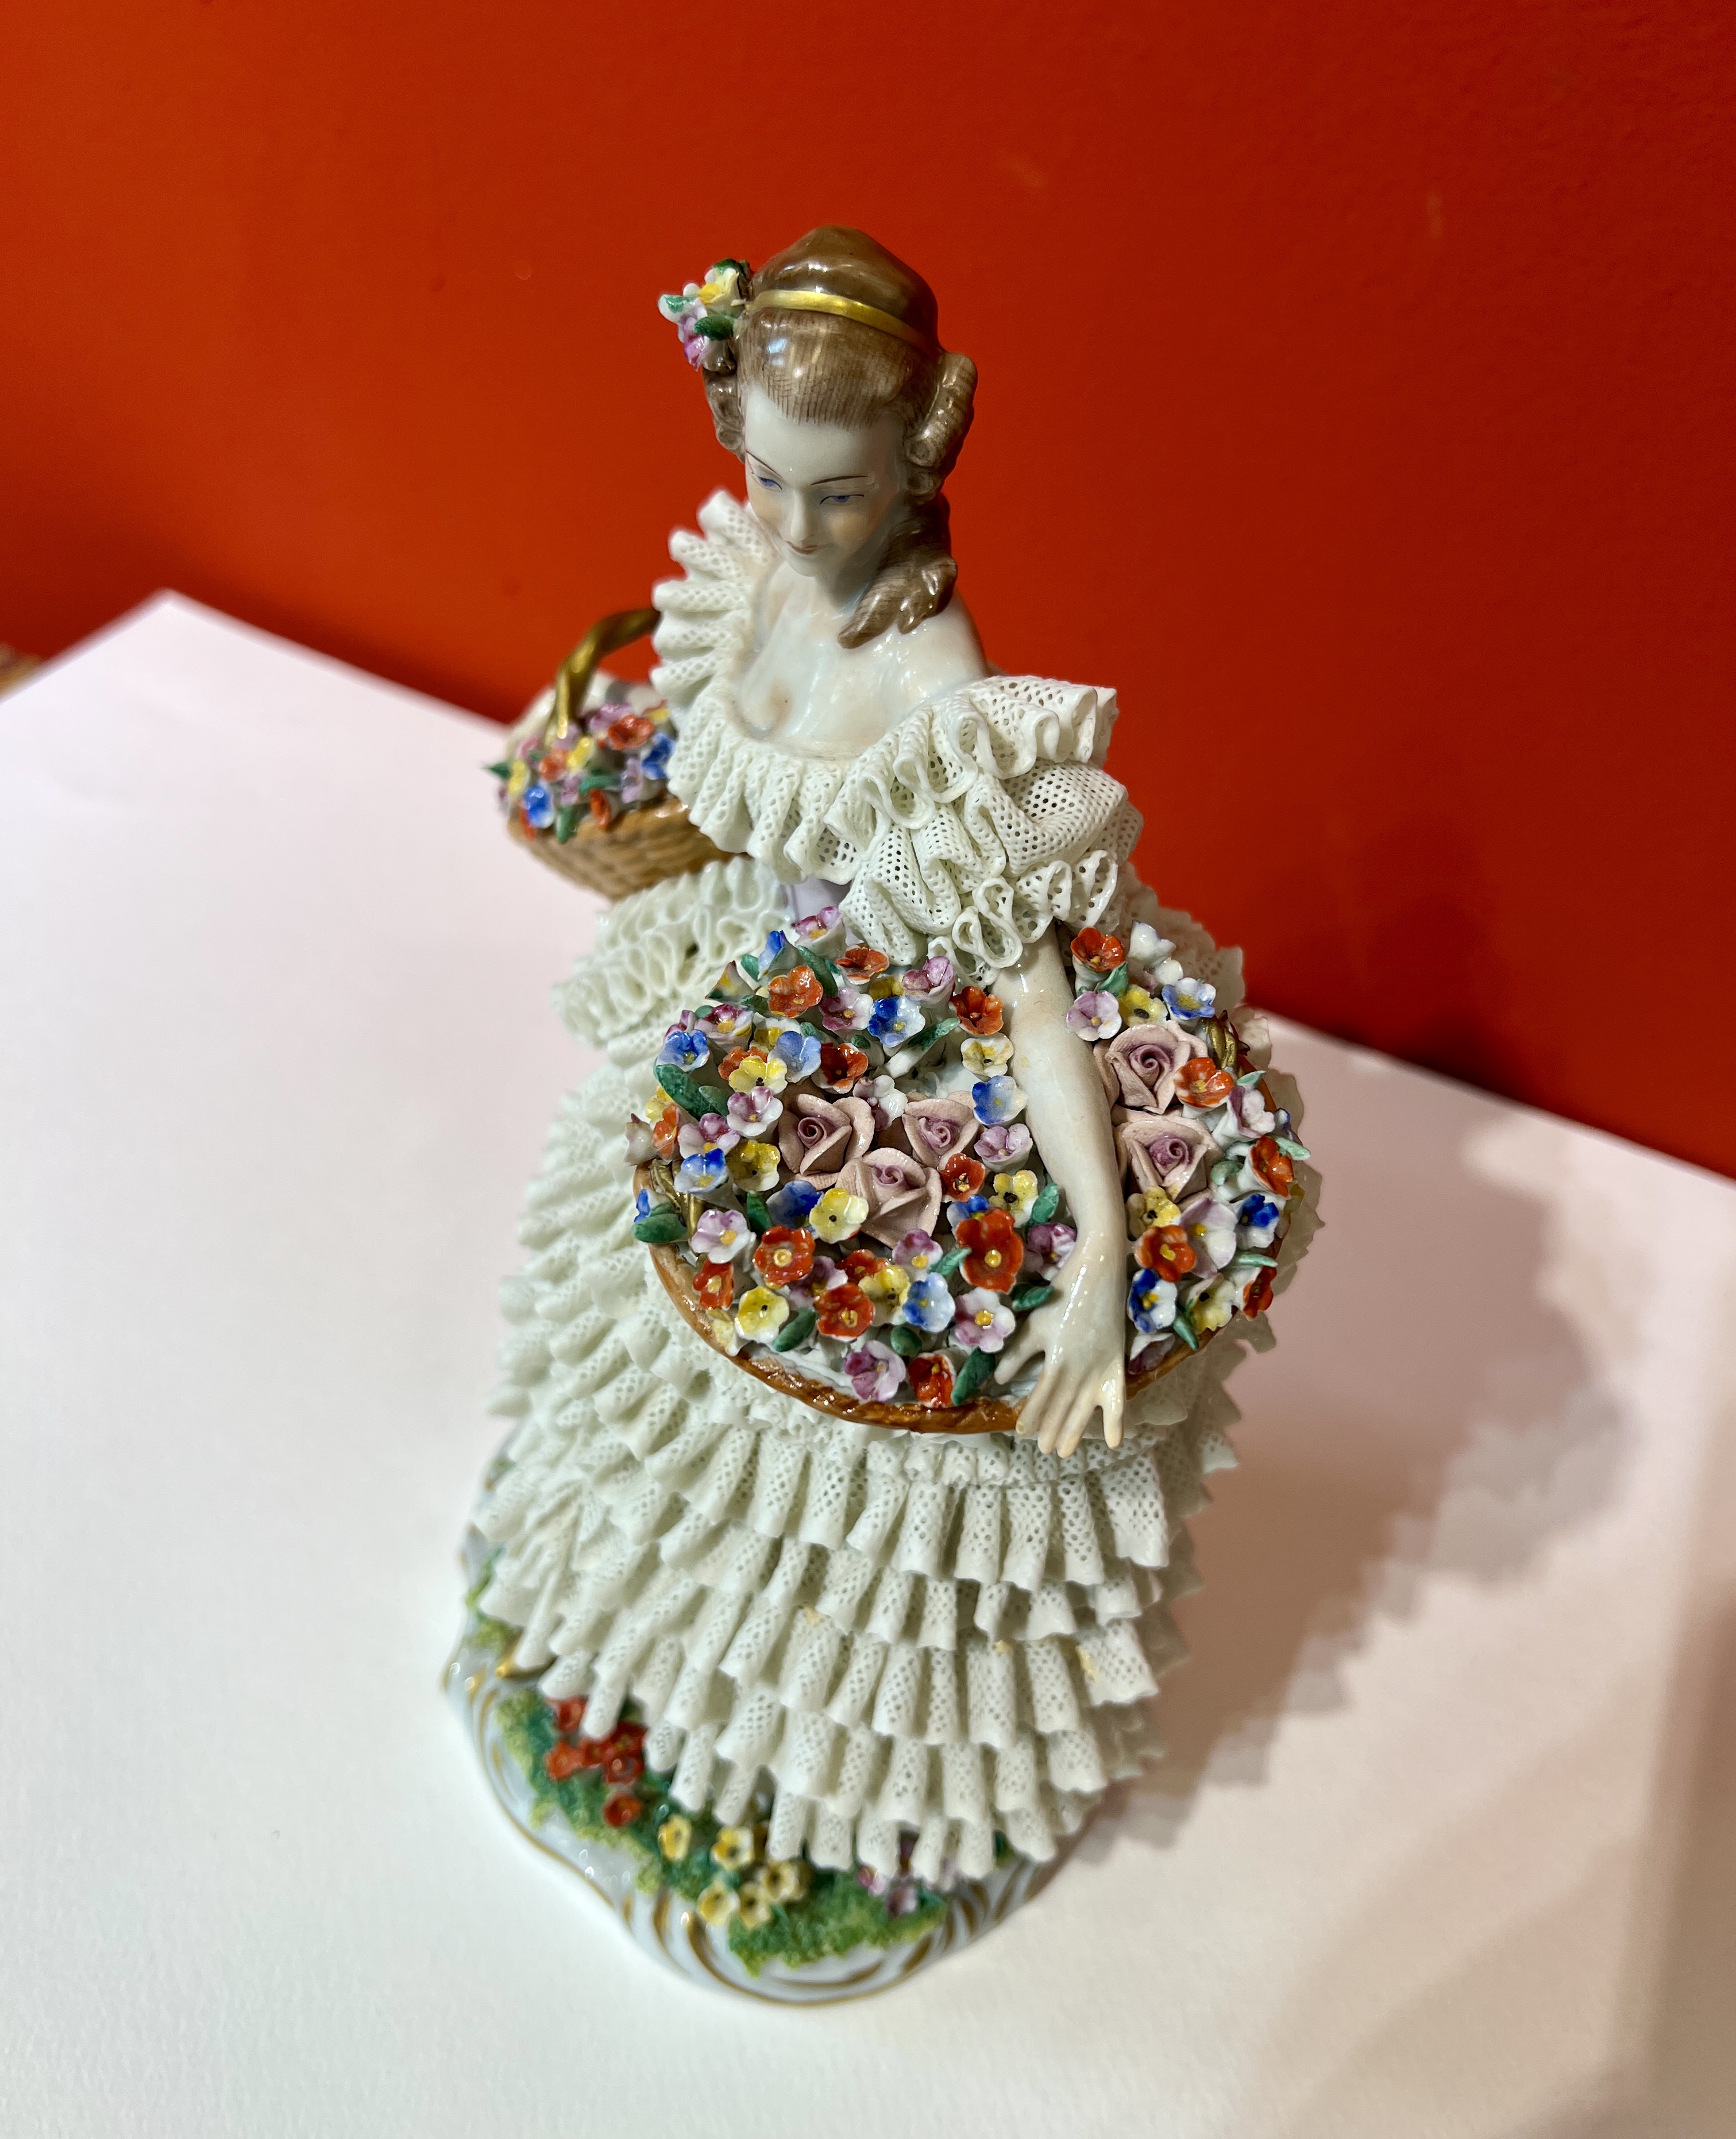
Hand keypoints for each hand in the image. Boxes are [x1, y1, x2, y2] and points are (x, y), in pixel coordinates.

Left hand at [993, 1232, 1125, 1456]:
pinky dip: (1116, 1421)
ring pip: (1085, 1408)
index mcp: (1056, 1359)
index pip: (1040, 1396)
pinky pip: (1118, 1398)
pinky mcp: (1117, 1363)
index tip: (1022, 1432)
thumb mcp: (1035, 1323)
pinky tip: (1113, 1443)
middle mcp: (1079, 1370)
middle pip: (1062, 1407)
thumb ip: (1018, 1354)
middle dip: (1052, 1429)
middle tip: (1045, 1449)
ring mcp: (1100, 1369)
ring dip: (1075, 1430)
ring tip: (1064, 1451)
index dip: (1031, 1415)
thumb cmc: (1062, 1294)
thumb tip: (999, 1379)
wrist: (1099, 1272)